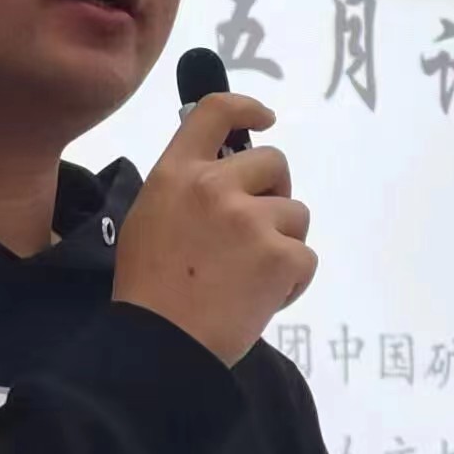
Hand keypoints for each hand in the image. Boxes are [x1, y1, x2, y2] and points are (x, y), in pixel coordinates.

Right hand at [113, 92, 314, 368]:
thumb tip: (223, 175)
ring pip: (295, 213)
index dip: (247, 108)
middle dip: (274, 192)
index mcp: (176, 173)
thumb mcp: (149, 219)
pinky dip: (292, 280)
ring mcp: (251, 219)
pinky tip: (262, 299)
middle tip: (257, 230)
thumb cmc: (147, 289)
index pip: (215, 112)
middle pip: (273, 163)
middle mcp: (215, 185)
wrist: (160, 345)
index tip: (266, 118)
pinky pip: (306, 257)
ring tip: (251, 276)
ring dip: (283, 241)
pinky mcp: (281, 255)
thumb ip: (184, 189)